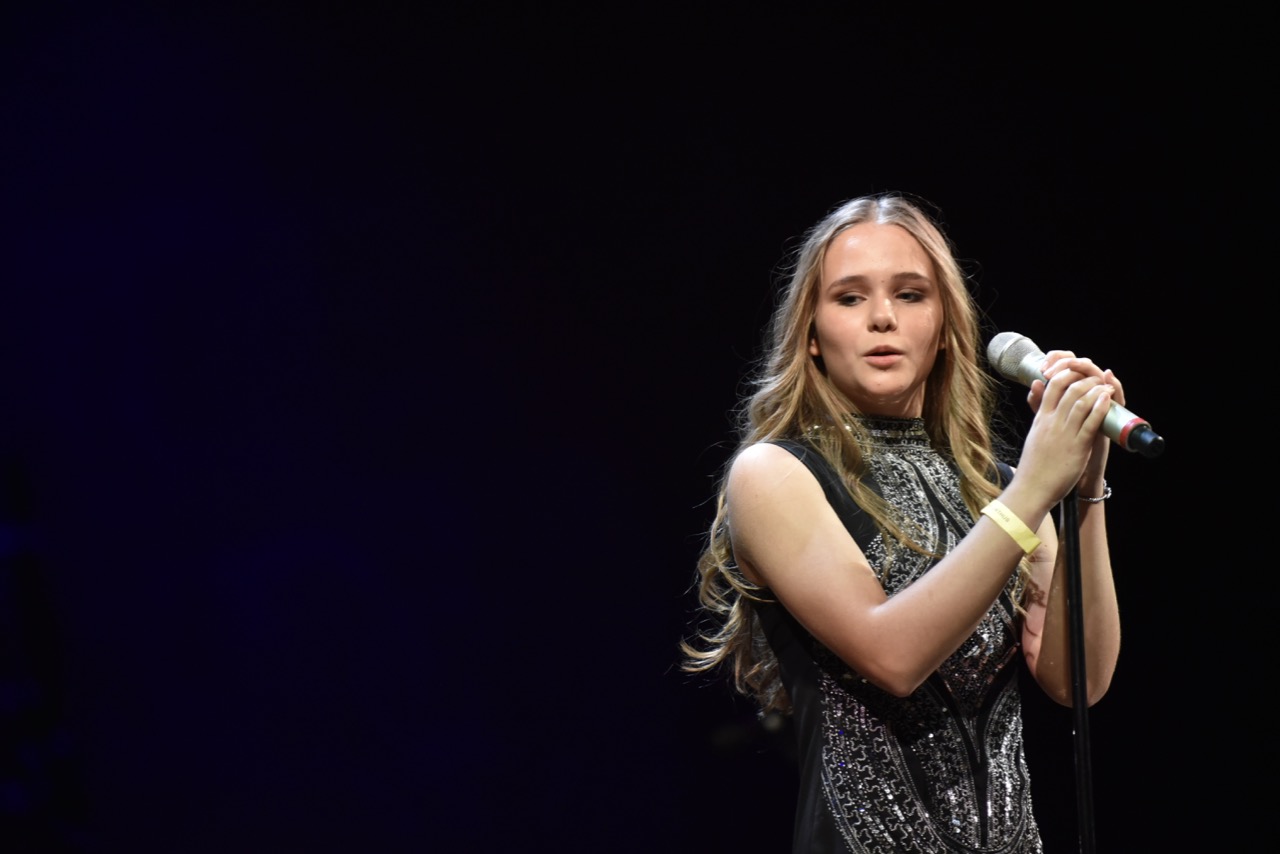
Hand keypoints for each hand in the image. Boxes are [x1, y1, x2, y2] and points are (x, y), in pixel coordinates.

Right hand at [1020, 351, 1120, 502]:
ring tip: (1106, 388)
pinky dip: (1100, 408)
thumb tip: (1036, 388)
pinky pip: (1090, 422)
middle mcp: (1051, 422)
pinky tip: (1108, 400)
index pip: (1053, 386)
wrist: (1032, 488)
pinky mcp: (1077, 447)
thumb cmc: (1033, 464)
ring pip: (1081, 402)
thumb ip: (1038, 412)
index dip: (1067, 374)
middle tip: (1097, 380)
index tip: (1079, 374)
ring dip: (1096, 391)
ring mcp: (1064, 434)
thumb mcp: (1033, 434)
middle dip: (1086, 380)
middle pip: (1069, 390)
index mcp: (1041, 419)